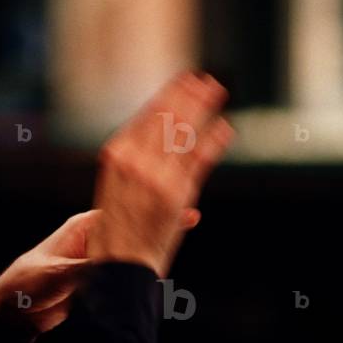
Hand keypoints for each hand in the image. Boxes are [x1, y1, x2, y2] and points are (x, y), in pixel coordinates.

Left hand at [0, 208, 200, 341]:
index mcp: (85, 230)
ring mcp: (100, 262)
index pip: (125, 211)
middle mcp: (96, 242)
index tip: (181, 208)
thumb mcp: (53, 276)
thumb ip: (81, 271)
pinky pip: (128, 271)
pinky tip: (164, 267)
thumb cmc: (22, 286)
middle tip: (193, 213)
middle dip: (162, 220)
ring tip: (187, 229)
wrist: (8, 314)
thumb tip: (101, 270)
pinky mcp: (100, 283)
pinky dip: (147, 266)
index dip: (151, 208)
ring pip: (135, 248)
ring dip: (158, 242)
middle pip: (136, 225)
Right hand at [87, 72, 233, 277]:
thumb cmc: (117, 225)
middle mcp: (135, 160)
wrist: (118, 262)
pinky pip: (200, 158)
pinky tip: (225, 127)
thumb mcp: (116, 183)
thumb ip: (137, 158)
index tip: (185, 80)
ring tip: (218, 91)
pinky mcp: (177, 193)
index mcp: (117, 154)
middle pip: (168, 117)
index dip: (170, 95)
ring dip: (203, 108)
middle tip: (207, 80)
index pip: (148, 115)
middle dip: (189, 96)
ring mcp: (157, 175)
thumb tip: (165, 131)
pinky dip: (214, 140)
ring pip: (184, 132)